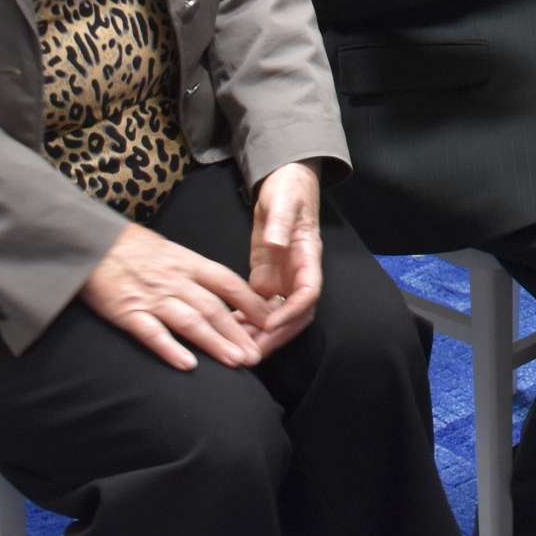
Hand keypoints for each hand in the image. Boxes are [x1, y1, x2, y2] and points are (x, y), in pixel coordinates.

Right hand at [80, 220, 269, 371]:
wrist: (91, 242)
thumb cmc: (133, 249)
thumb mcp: (172, 252)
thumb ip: (196, 273)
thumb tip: (226, 294)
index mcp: (188, 263)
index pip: (228, 283)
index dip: (251, 303)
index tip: (271, 319)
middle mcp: (175, 280)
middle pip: (214, 307)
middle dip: (238, 332)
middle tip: (258, 355)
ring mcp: (151, 296)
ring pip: (190, 321)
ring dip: (215, 343)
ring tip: (235, 362)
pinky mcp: (126, 312)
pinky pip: (152, 332)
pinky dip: (170, 348)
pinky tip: (187, 364)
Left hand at [244, 161, 324, 356]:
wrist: (283, 183)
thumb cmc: (288, 189)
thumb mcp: (283, 201)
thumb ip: (280, 222)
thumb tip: (276, 243)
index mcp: (308, 256)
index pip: (308, 292)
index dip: (292, 312)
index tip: (271, 325)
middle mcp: (298, 273)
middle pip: (295, 314)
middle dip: (276, 336)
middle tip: (252, 352)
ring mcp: (282, 278)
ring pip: (277, 316)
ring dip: (260, 335)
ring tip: (237, 350)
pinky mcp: (265, 277)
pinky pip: (259, 307)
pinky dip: (246, 321)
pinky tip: (226, 331)